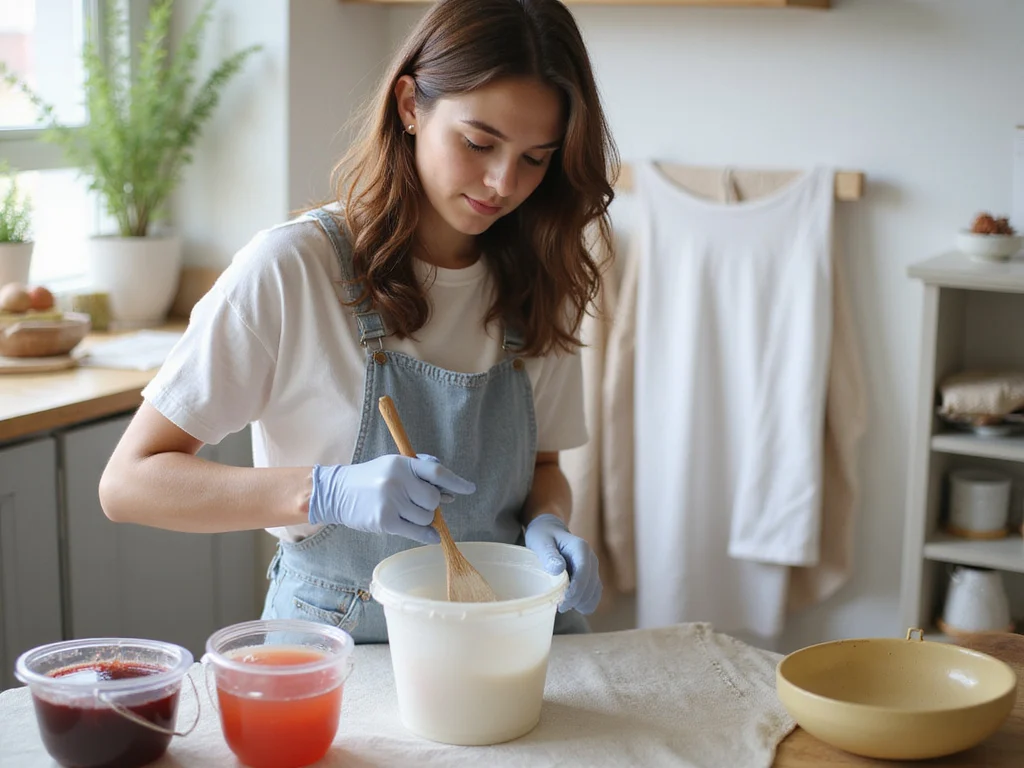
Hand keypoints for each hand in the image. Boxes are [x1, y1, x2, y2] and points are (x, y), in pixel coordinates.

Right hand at [309, 454, 474, 543]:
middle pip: (433, 499)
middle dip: (432, 504)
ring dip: (424, 519)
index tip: (470, 489)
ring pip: (427, 517)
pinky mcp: (385, 521)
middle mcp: (398, 481)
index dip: (456, 482)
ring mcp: (391, 501)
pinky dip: (427, 535)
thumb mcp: (394, 466)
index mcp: (403, 464)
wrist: (338, 492)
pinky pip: (416, 532)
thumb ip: (421, 473)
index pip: (437, 472)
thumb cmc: (371, 479)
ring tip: (408, 513)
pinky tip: (430, 535)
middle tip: (418, 503)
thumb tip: (451, 493)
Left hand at [524, 514, 601, 613]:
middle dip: (577, 598)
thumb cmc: (543, 536)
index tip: (564, 601)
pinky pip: (594, 594)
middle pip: (591, 583)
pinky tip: (574, 606)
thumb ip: (549, 555)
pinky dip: (586, 603)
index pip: (584, 570)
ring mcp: (593, 568)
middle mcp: (591, 558)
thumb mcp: (541, 542)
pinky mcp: (590, 577)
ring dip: (582, 602)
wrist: (549, 532)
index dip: (576, 588)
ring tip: (564, 607)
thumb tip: (558, 569)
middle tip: (559, 607)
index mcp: (580, 548)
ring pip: (595, 591)